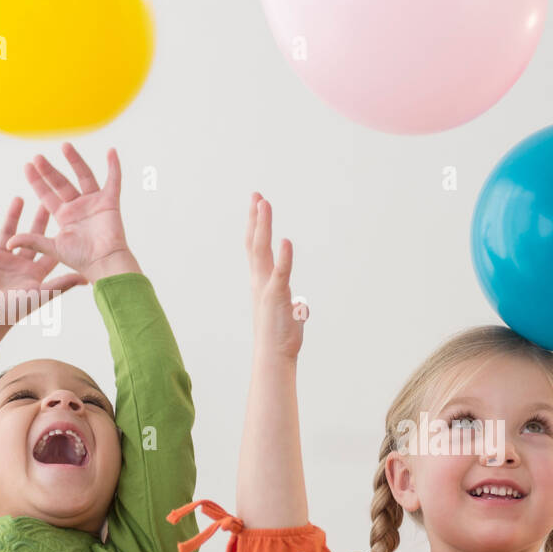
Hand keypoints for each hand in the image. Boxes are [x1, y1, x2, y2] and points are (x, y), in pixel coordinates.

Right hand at [0, 197, 87, 343]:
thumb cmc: (16, 310)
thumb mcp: (43, 294)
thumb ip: (63, 284)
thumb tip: (87, 279)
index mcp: (35, 272)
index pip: (48, 250)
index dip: (56, 235)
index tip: (66, 219)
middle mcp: (19, 264)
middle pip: (30, 237)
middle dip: (37, 220)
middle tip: (44, 200)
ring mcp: (1, 260)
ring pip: (8, 233)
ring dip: (13, 216)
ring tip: (19, 199)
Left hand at [6, 143, 139, 282]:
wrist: (104, 264)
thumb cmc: (82, 260)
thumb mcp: (53, 249)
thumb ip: (33, 242)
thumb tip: (9, 243)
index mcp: (64, 217)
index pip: (47, 194)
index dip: (37, 181)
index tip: (27, 166)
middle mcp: (78, 207)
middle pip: (61, 183)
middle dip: (49, 170)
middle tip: (37, 156)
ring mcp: (94, 203)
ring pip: (84, 176)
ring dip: (75, 161)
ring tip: (65, 146)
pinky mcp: (110, 203)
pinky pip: (113, 182)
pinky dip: (114, 167)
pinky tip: (111, 152)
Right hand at [246, 193, 306, 359]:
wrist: (274, 356)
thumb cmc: (280, 336)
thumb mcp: (287, 312)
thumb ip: (290, 302)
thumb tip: (298, 303)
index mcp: (262, 282)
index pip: (256, 248)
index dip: (256, 226)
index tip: (258, 205)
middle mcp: (260, 280)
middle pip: (255, 243)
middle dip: (256, 218)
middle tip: (256, 195)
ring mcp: (267, 287)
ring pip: (262, 251)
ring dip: (263, 227)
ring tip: (264, 204)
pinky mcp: (277, 297)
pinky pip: (280, 274)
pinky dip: (283, 258)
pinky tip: (285, 241)